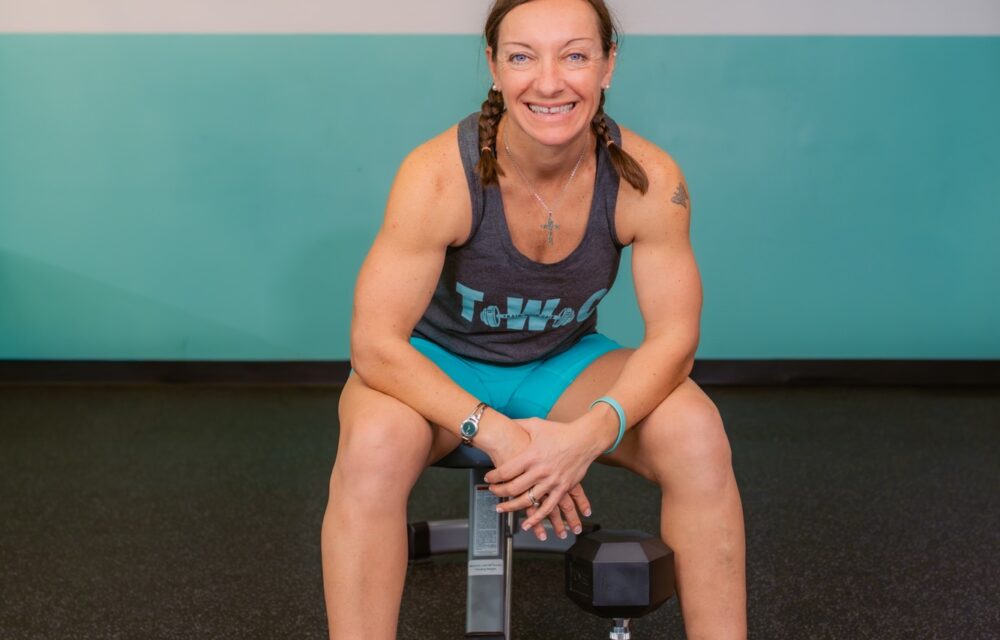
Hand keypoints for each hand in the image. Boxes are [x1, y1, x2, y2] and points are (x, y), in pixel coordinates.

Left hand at [485, 416, 600, 532]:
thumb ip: (519, 425)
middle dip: (499, 491)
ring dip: (512, 507)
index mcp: (531, 455)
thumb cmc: (560, 431)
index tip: (488, 477)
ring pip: (527, 500)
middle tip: (492, 491)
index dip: (493, 476)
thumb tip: (504, 422)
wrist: (585, 439)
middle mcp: (540, 470)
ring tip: (501, 508)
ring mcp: (552, 481)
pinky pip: (548, 507)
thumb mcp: (536, 424)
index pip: (506, 470)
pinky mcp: (562, 488)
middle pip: (513, 487)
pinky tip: (527, 524)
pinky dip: (537, 518)